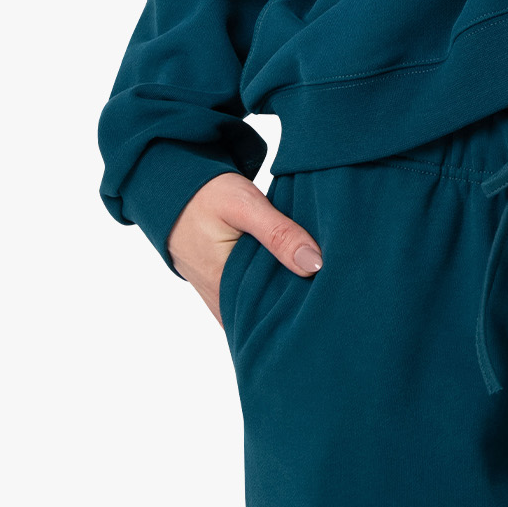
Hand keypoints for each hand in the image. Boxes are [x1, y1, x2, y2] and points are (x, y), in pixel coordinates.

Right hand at [168, 170, 323, 326]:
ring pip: (262, 308)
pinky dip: (272, 290)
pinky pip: (252, 300)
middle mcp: (221, 303)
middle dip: (299, 306)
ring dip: (286, 298)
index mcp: (224, 289)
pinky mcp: (222, 290)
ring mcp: (220, 299)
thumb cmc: (207, 196)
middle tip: (334, 293)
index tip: (334, 296)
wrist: (172, 192)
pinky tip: (294, 278)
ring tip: (320, 287)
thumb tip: (314, 264)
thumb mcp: (245, 206)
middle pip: (269, 314)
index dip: (304, 307)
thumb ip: (279, 234)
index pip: (273, 314)